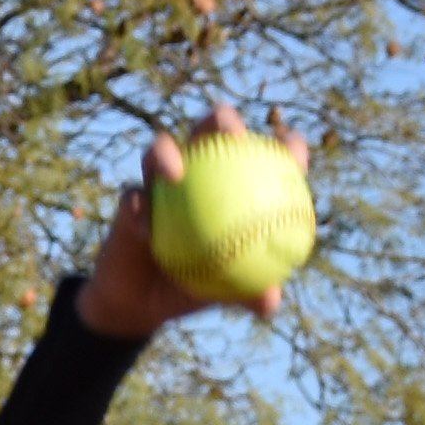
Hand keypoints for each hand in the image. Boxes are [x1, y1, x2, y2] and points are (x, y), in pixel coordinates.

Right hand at [77, 98, 310, 336]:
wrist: (140, 303)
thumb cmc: (189, 289)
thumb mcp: (220, 294)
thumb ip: (246, 292)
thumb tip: (269, 303)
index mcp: (231, 185)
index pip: (264, 154)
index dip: (285, 145)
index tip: (294, 152)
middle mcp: (196, 173)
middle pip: (210, 131)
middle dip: (223, 121)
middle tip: (233, 138)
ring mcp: (159, 183)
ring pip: (161, 150)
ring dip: (167, 154)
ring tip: (176, 172)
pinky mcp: (129, 201)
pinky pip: (131, 199)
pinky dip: (138, 211)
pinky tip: (144, 226)